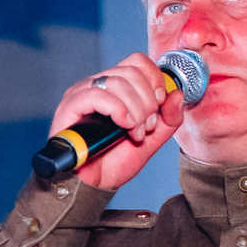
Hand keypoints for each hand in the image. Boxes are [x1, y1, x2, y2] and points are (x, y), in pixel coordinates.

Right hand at [46, 52, 188, 191]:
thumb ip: (168, 118)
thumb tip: (177, 93)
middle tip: (146, 126)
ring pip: (118, 82)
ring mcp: (81, 94)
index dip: (155, 80)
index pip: (138, 61)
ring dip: (136, 110)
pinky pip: (98, 95)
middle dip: (148, 101)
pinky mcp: (69, 106)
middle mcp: (96, 85)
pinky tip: (124, 126)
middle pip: (132, 72)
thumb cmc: (114, 162)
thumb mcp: (152, 139)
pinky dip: (118, 109)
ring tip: (134, 132)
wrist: (93, 185)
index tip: (159, 104)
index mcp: (115, 87)